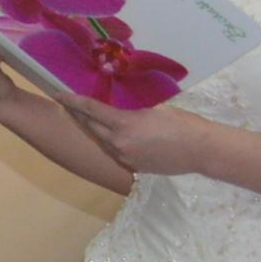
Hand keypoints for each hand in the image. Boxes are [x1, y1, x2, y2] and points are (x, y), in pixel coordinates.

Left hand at [62, 94, 222, 178]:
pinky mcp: (134, 167)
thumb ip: (132, 112)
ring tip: (85, 118)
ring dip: (94, 129)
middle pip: (91, 126)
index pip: (91, 110)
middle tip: (67, 104)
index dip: (72, 101)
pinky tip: (111, 136)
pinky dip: (111, 142)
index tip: (57, 94)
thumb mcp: (155, 109)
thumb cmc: (183, 123)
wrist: (202, 150)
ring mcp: (126, 157)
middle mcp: (120, 142)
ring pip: (102, 140)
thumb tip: (121, 113)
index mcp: (124, 124)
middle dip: (78, 114)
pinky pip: (116, 152)